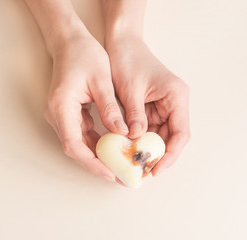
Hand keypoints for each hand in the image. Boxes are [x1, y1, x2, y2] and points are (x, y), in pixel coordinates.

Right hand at [44, 31, 127, 181]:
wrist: (70, 43)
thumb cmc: (84, 55)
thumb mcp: (101, 80)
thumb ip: (110, 108)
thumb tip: (121, 133)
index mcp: (62, 106)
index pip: (73, 144)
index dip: (91, 162)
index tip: (109, 173)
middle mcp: (56, 114)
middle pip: (74, 148)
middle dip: (96, 163)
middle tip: (119, 173)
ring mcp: (60, 115)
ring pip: (78, 143)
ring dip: (97, 154)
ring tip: (119, 162)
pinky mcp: (66, 113)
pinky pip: (80, 133)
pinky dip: (95, 142)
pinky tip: (112, 145)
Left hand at [106, 37, 189, 175]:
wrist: (122, 44)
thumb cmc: (128, 60)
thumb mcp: (130, 90)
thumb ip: (134, 115)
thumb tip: (136, 139)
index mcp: (176, 96)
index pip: (180, 133)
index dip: (169, 155)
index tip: (155, 169)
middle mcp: (174, 103)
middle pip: (171, 137)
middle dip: (157, 155)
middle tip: (142, 171)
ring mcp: (163, 105)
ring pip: (159, 135)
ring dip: (147, 149)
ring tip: (133, 164)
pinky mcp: (151, 106)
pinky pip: (149, 128)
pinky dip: (140, 139)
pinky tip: (129, 148)